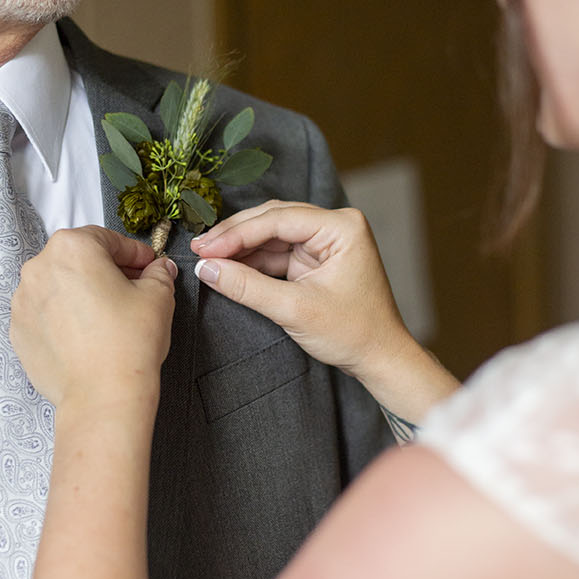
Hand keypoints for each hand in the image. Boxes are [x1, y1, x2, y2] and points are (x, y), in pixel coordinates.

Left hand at [11, 227, 176, 411]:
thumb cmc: (128, 342)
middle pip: (79, 259)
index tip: (148, 265)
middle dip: (106, 271)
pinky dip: (63, 318)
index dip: (134, 253)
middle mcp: (39, 268)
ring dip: (81, 293)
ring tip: (107, 317)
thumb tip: (159, 269)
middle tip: (132, 289)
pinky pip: (44, 314)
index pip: (107, 239)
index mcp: (72, 247)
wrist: (102, 396)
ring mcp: (23, 301)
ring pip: (58, 286)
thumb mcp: (158, 297)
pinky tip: (86, 335)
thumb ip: (158, 273)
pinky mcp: (18, 331)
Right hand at [191, 201, 456, 418]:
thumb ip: (248, 287)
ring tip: (206, 259)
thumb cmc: (352, 333)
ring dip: (240, 248)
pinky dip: (252, 261)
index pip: (278, 219)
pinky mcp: (315, 259)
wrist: (380, 358)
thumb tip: (206, 269)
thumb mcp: (295, 310)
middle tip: (199, 248)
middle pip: (273, 220)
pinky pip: (277, 252)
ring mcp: (324, 241)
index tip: (204, 247)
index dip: (237, 233)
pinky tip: (227, 267)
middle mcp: (334, 226)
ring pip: (271, 235)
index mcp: (341, 227)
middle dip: (235, 236)